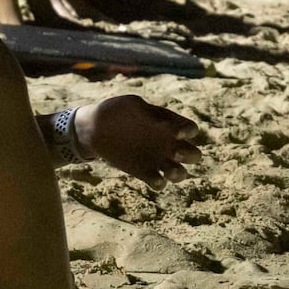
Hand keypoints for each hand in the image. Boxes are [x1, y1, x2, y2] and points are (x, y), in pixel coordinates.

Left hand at [81, 94, 200, 182]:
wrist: (94, 128)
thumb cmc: (116, 111)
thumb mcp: (131, 105)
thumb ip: (148, 113)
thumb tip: (164, 125)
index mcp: (169, 124)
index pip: (191, 129)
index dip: (189, 132)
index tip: (177, 132)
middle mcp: (167, 143)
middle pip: (194, 155)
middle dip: (189, 155)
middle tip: (175, 152)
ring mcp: (157, 159)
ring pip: (181, 173)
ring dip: (179, 174)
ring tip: (169, 171)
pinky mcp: (144, 172)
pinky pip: (159, 183)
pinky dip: (159, 183)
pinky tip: (153, 178)